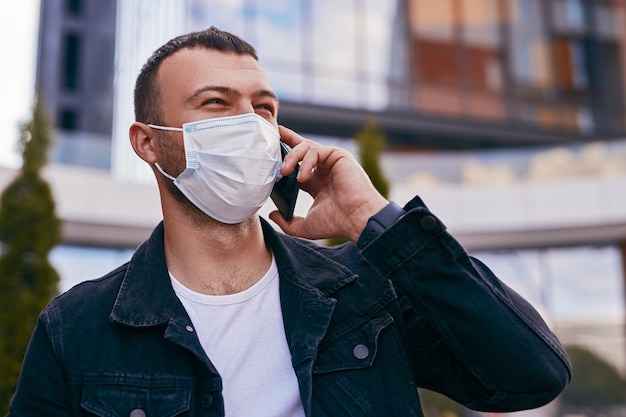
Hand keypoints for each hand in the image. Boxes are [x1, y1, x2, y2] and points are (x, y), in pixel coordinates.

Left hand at [269, 125, 387, 242]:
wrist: (356, 219)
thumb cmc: (337, 223)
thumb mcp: (305, 226)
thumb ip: (287, 223)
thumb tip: (272, 215)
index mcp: (316, 183)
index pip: (298, 165)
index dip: (285, 157)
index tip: (271, 151)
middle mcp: (324, 170)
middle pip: (303, 148)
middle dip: (287, 140)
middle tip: (273, 142)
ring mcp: (332, 162)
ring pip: (306, 147)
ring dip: (292, 157)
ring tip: (285, 171)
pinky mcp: (339, 156)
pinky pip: (315, 151)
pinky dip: (305, 162)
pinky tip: (301, 176)